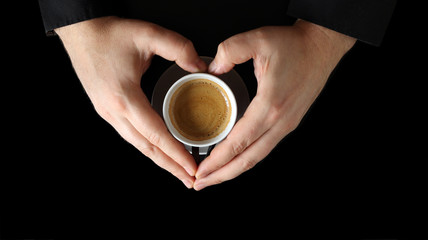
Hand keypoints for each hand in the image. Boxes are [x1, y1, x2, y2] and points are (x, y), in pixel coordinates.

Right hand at [56, 17, 206, 187]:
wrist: (80, 32)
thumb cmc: (109, 34)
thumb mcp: (148, 34)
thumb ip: (179, 48)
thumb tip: (200, 67)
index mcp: (124, 98)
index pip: (156, 134)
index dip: (175, 153)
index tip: (190, 168)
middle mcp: (113, 112)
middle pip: (146, 148)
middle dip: (169, 166)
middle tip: (189, 180)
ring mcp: (107, 114)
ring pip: (136, 145)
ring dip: (157, 160)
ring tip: (176, 171)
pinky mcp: (105, 110)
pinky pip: (129, 135)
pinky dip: (146, 147)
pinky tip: (157, 151)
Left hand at [194, 20, 355, 189]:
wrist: (322, 47)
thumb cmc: (294, 45)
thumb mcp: (258, 39)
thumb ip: (230, 51)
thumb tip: (212, 70)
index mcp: (270, 105)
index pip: (238, 142)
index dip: (217, 160)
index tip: (199, 170)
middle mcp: (280, 122)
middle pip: (247, 160)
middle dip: (221, 176)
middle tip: (200, 184)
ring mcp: (286, 125)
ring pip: (257, 157)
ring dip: (234, 171)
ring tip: (213, 177)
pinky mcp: (288, 123)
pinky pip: (264, 148)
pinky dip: (246, 159)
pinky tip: (235, 159)